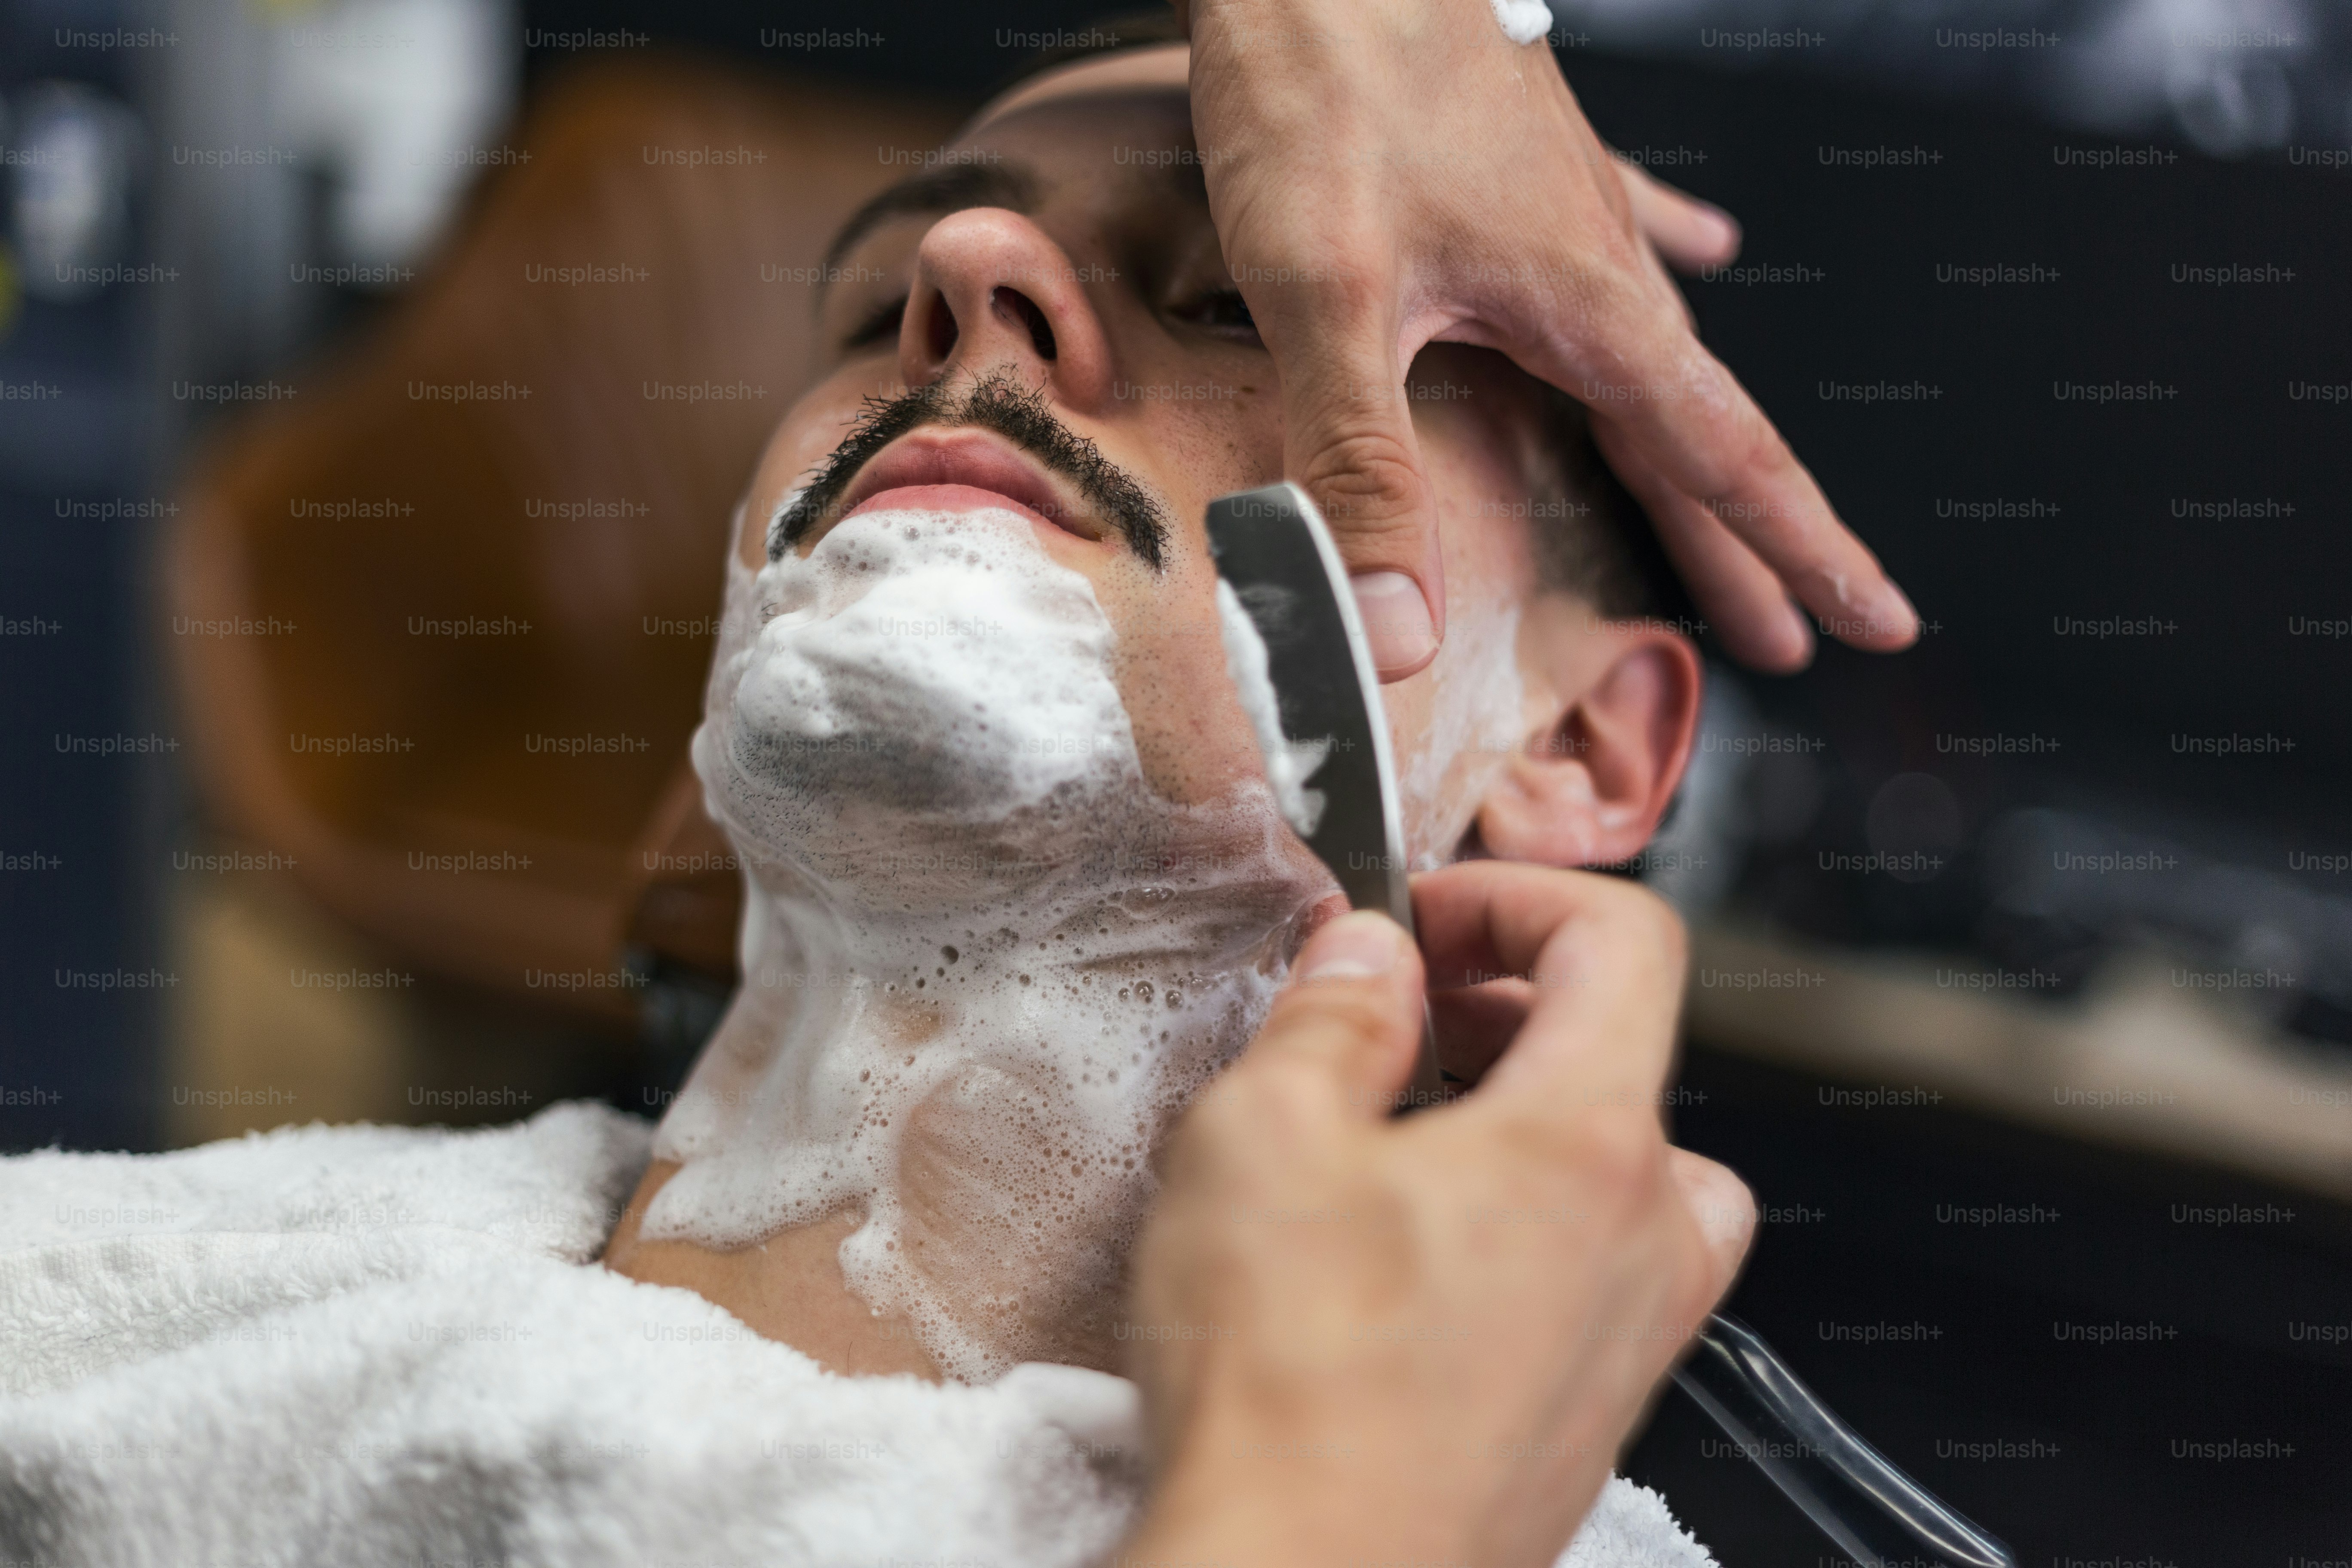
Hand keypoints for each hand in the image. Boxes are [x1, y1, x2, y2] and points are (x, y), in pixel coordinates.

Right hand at [1120, 864, 1755, 1567]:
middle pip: (1629, 1056)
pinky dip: (1520, 1229)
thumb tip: (1369, 955)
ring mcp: (1628, 1339)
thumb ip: (1332, 1016)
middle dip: (1508, 1006)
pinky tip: (1403, 1262)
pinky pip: (1590, 1276)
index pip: (1626, 942)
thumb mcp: (1261, 1136)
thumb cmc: (1292, 1387)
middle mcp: (1645, 1239)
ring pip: (1626, 1175)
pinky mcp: (1586, 1418)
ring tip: (1406, 1142)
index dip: (1518, 897)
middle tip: (1397, 1021)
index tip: (1426, 919)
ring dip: (1527, 1124)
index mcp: (1588, 1142)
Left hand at [1179, 0, 1917, 676]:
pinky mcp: (1518, 149)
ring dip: (1697, 437)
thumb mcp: (1326, 296)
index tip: (1871, 624)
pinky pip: (1619, 225)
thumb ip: (1359, 465)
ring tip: (1734, 508)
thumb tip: (1394, 633)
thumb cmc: (1322, 86)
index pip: (1722, 459)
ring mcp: (1564, 199)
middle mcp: (1597, 256)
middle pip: (1695, 426)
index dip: (1799, 552)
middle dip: (1748, 538)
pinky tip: (1705, 248)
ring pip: (1657, 348)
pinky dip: (1668, 254)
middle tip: (1800, 629)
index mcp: (1585, 303)